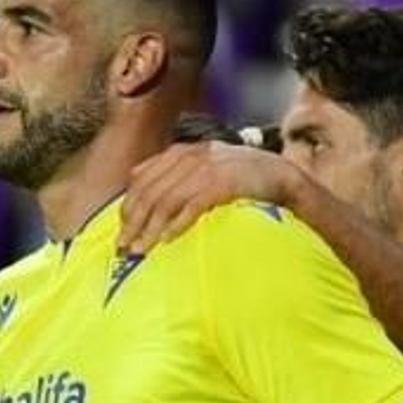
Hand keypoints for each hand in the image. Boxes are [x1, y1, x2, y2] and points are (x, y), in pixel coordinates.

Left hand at [119, 140, 301, 254]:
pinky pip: (194, 204)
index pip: (142, 179)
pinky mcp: (225, 181)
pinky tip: (167, 240)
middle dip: (134, 222)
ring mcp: (209, 167)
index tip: (120, 232)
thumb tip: (136, 183)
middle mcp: (192, 155)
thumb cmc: (241, 180)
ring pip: (168, 199)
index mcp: (182, 151)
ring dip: (151, 228)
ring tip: (141, 250)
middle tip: (124, 248)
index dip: (127, 207)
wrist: (282, 176)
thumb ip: (172, 174)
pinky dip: (178, 223)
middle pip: (151, 191)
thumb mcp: (203, 168)